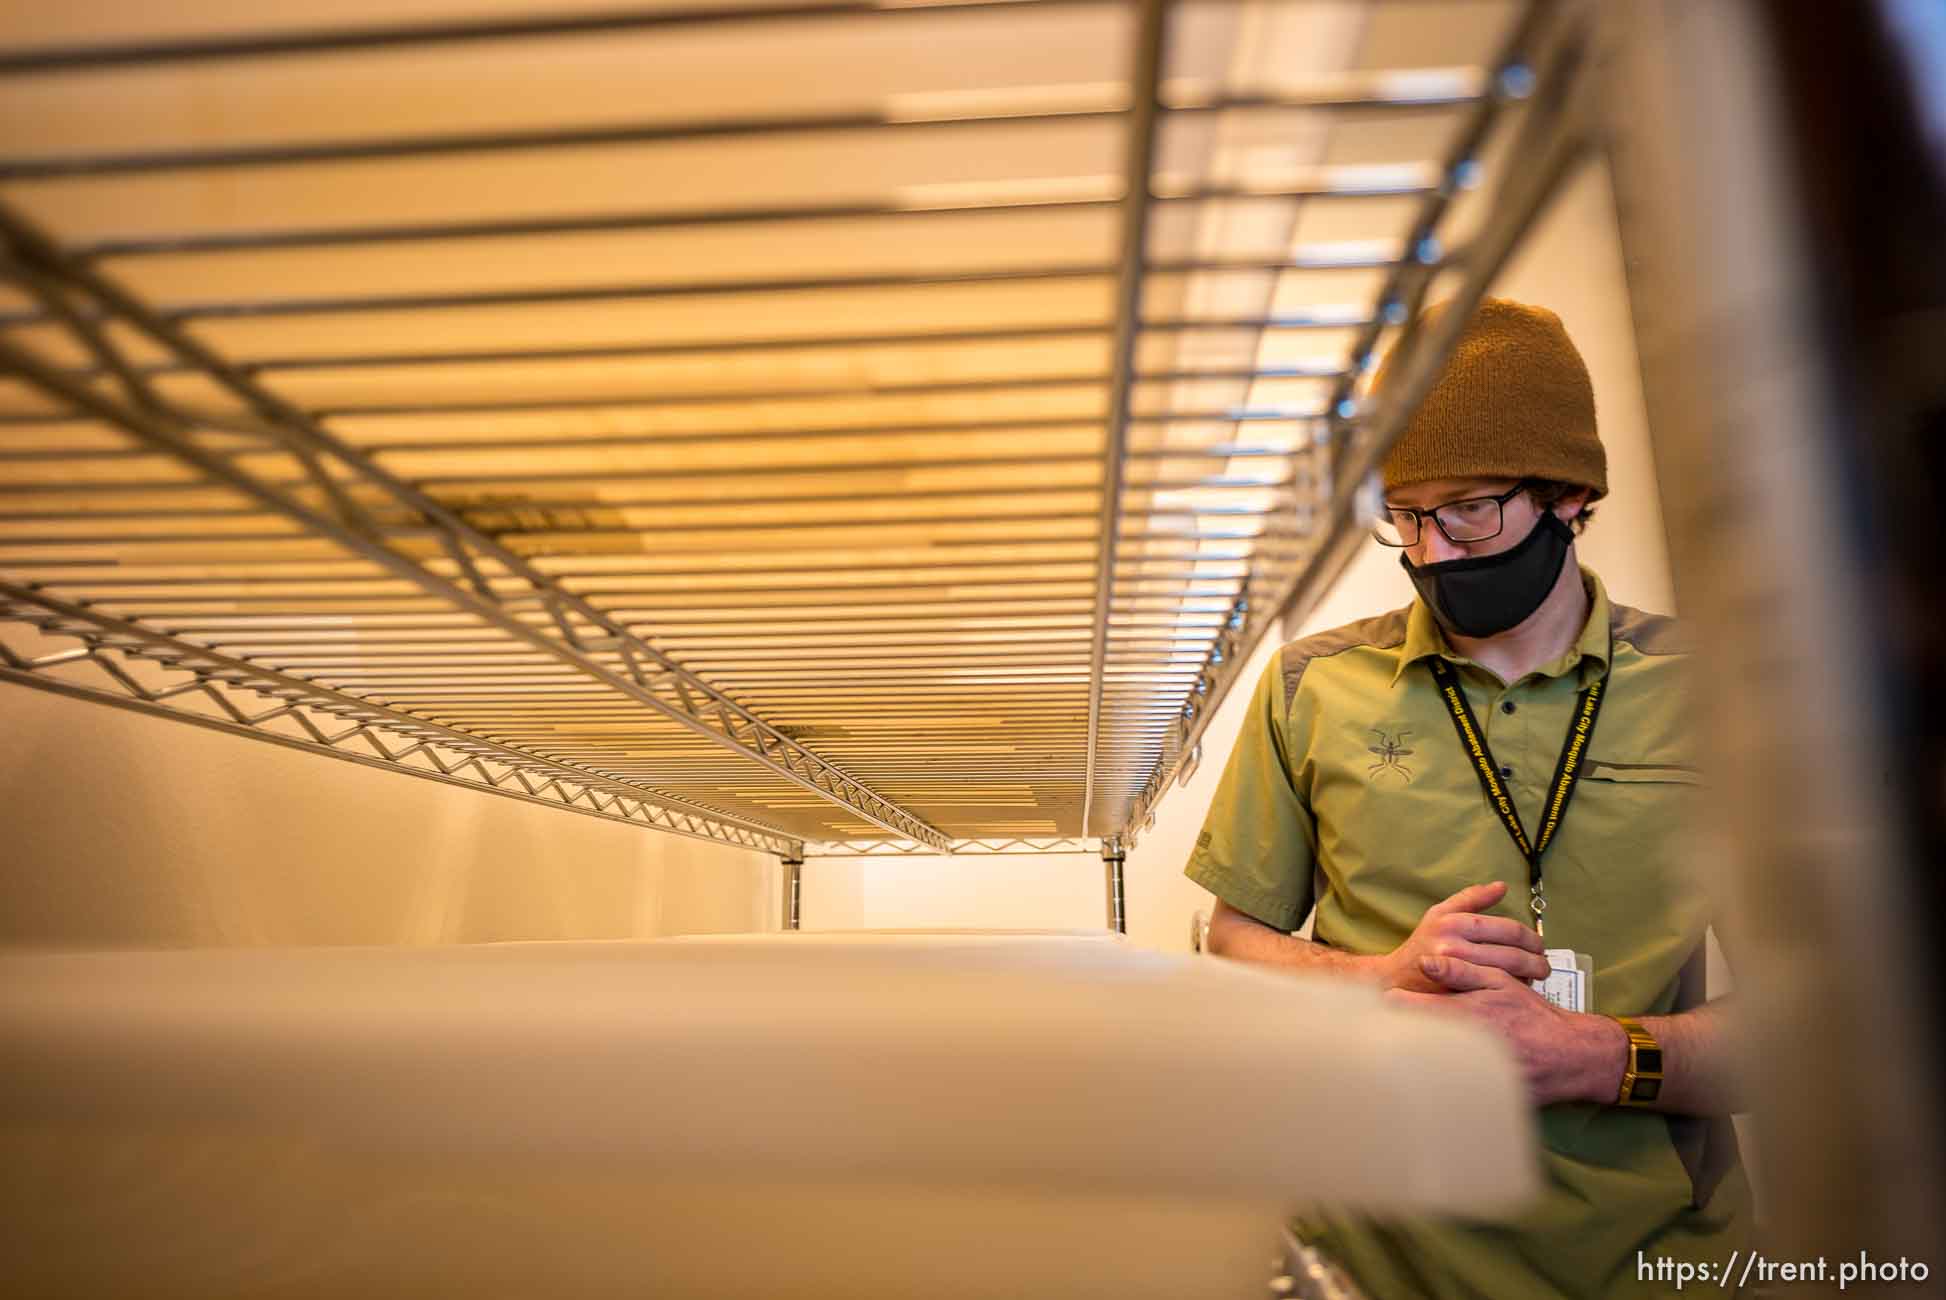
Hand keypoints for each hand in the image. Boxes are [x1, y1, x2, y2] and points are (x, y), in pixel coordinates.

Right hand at [1377, 881, 1550, 993]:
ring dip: (1528, 978)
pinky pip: (1493, 993)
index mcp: (1454, 922)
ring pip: (1506, 976)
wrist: (1393, 979)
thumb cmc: (1421, 945)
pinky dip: (1510, 991)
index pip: (1506, 929)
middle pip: (1511, 955)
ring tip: (1535, 977)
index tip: (1539, 945)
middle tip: (1544, 965)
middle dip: (1536, 961)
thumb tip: (1501, 886)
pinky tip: (1516, 989)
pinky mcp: (1455, 994)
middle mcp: (1453, 946)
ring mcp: (1454, 973)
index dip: (1530, 938)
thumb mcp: (1439, 914)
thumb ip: (1471, 899)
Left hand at [1387, 956, 1625, 1105]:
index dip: (1392, 1004)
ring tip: (1402, 1048)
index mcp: (1465, 1014)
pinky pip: (1444, 1087)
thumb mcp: (1500, 983)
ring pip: (1423, 1064)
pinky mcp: (1478, 1094)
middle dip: (1398, 1030)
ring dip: (1412, 1055)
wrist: (1570, 1055)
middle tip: (1386, 1023)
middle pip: (1411, 1039)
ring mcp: (1471, 1072)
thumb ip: (1461, 971)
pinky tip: (1429, 1072)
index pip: (1410, 1009)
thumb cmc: (1530, 1014)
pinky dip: (1433, 1078)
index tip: (1382, 999)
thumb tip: (1425, 961)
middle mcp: (1464, 1044)